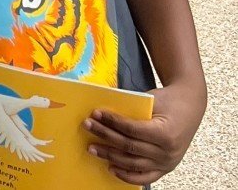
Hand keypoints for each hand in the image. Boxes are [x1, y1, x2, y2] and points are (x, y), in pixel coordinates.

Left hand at [84, 81, 205, 183]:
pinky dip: (127, 175)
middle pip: (129, 147)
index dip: (112, 122)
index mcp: (165, 134)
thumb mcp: (152, 100)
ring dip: (110, 156)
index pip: (132, 130)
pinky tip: (111, 168)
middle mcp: (167, 153)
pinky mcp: (165, 169)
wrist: (190, 107)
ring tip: (92, 148)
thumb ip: (131, 109)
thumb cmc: (168, 101)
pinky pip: (144, 177)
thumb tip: (104, 114)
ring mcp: (167, 164)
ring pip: (133, 163)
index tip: (95, 114)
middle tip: (87, 126)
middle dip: (105, 136)